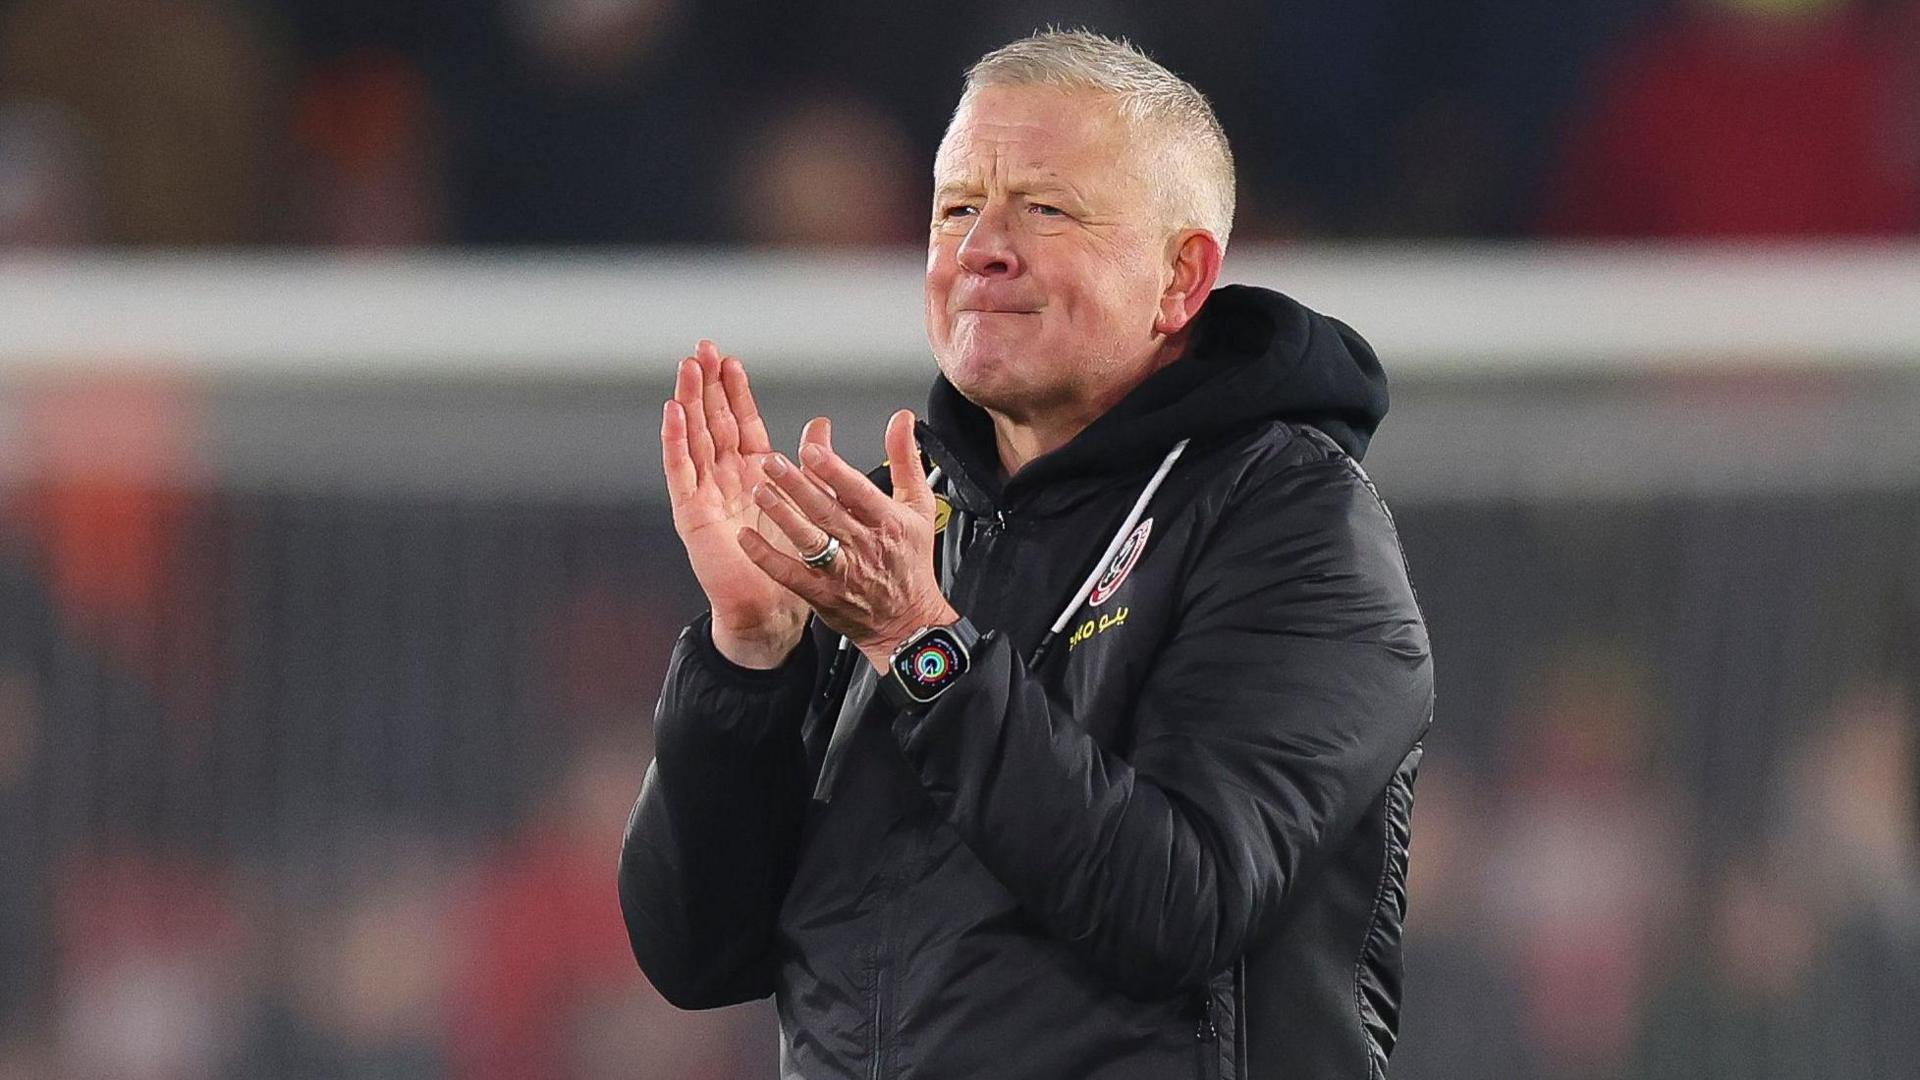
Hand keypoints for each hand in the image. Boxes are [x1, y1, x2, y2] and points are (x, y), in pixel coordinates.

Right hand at [661, 340, 828, 667]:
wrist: (774, 609)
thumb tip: (820, 424)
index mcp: (755, 475)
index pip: (742, 422)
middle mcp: (727, 480)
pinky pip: (681, 473)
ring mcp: (706, 495)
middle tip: (701, 348)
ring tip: (686, 369)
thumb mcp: (809, 502)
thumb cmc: (791, 563)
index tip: (730, 359)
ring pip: (695, 438)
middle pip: (713, 422)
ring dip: (689, 403)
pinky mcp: (693, 515)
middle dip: (707, 385)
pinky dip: (675, 443)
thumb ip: (813, 462)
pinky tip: (672, 415)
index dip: (735, 391)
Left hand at [738, 408, 959, 672]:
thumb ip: (905, 459)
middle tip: (771, 462)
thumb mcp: (918, 505)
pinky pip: (789, 574)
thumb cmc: (910, 561)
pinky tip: (746, 538)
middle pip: (827, 511)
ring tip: (759, 491)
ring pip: (808, 540)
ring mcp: (842, 571)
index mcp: (887, 520)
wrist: (908, 622)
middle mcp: (864, 544)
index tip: (811, 449)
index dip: (833, 471)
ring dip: (781, 514)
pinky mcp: (822, 594)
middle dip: (797, 485)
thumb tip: (901, 419)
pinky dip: (766, 556)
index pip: (857, 490)